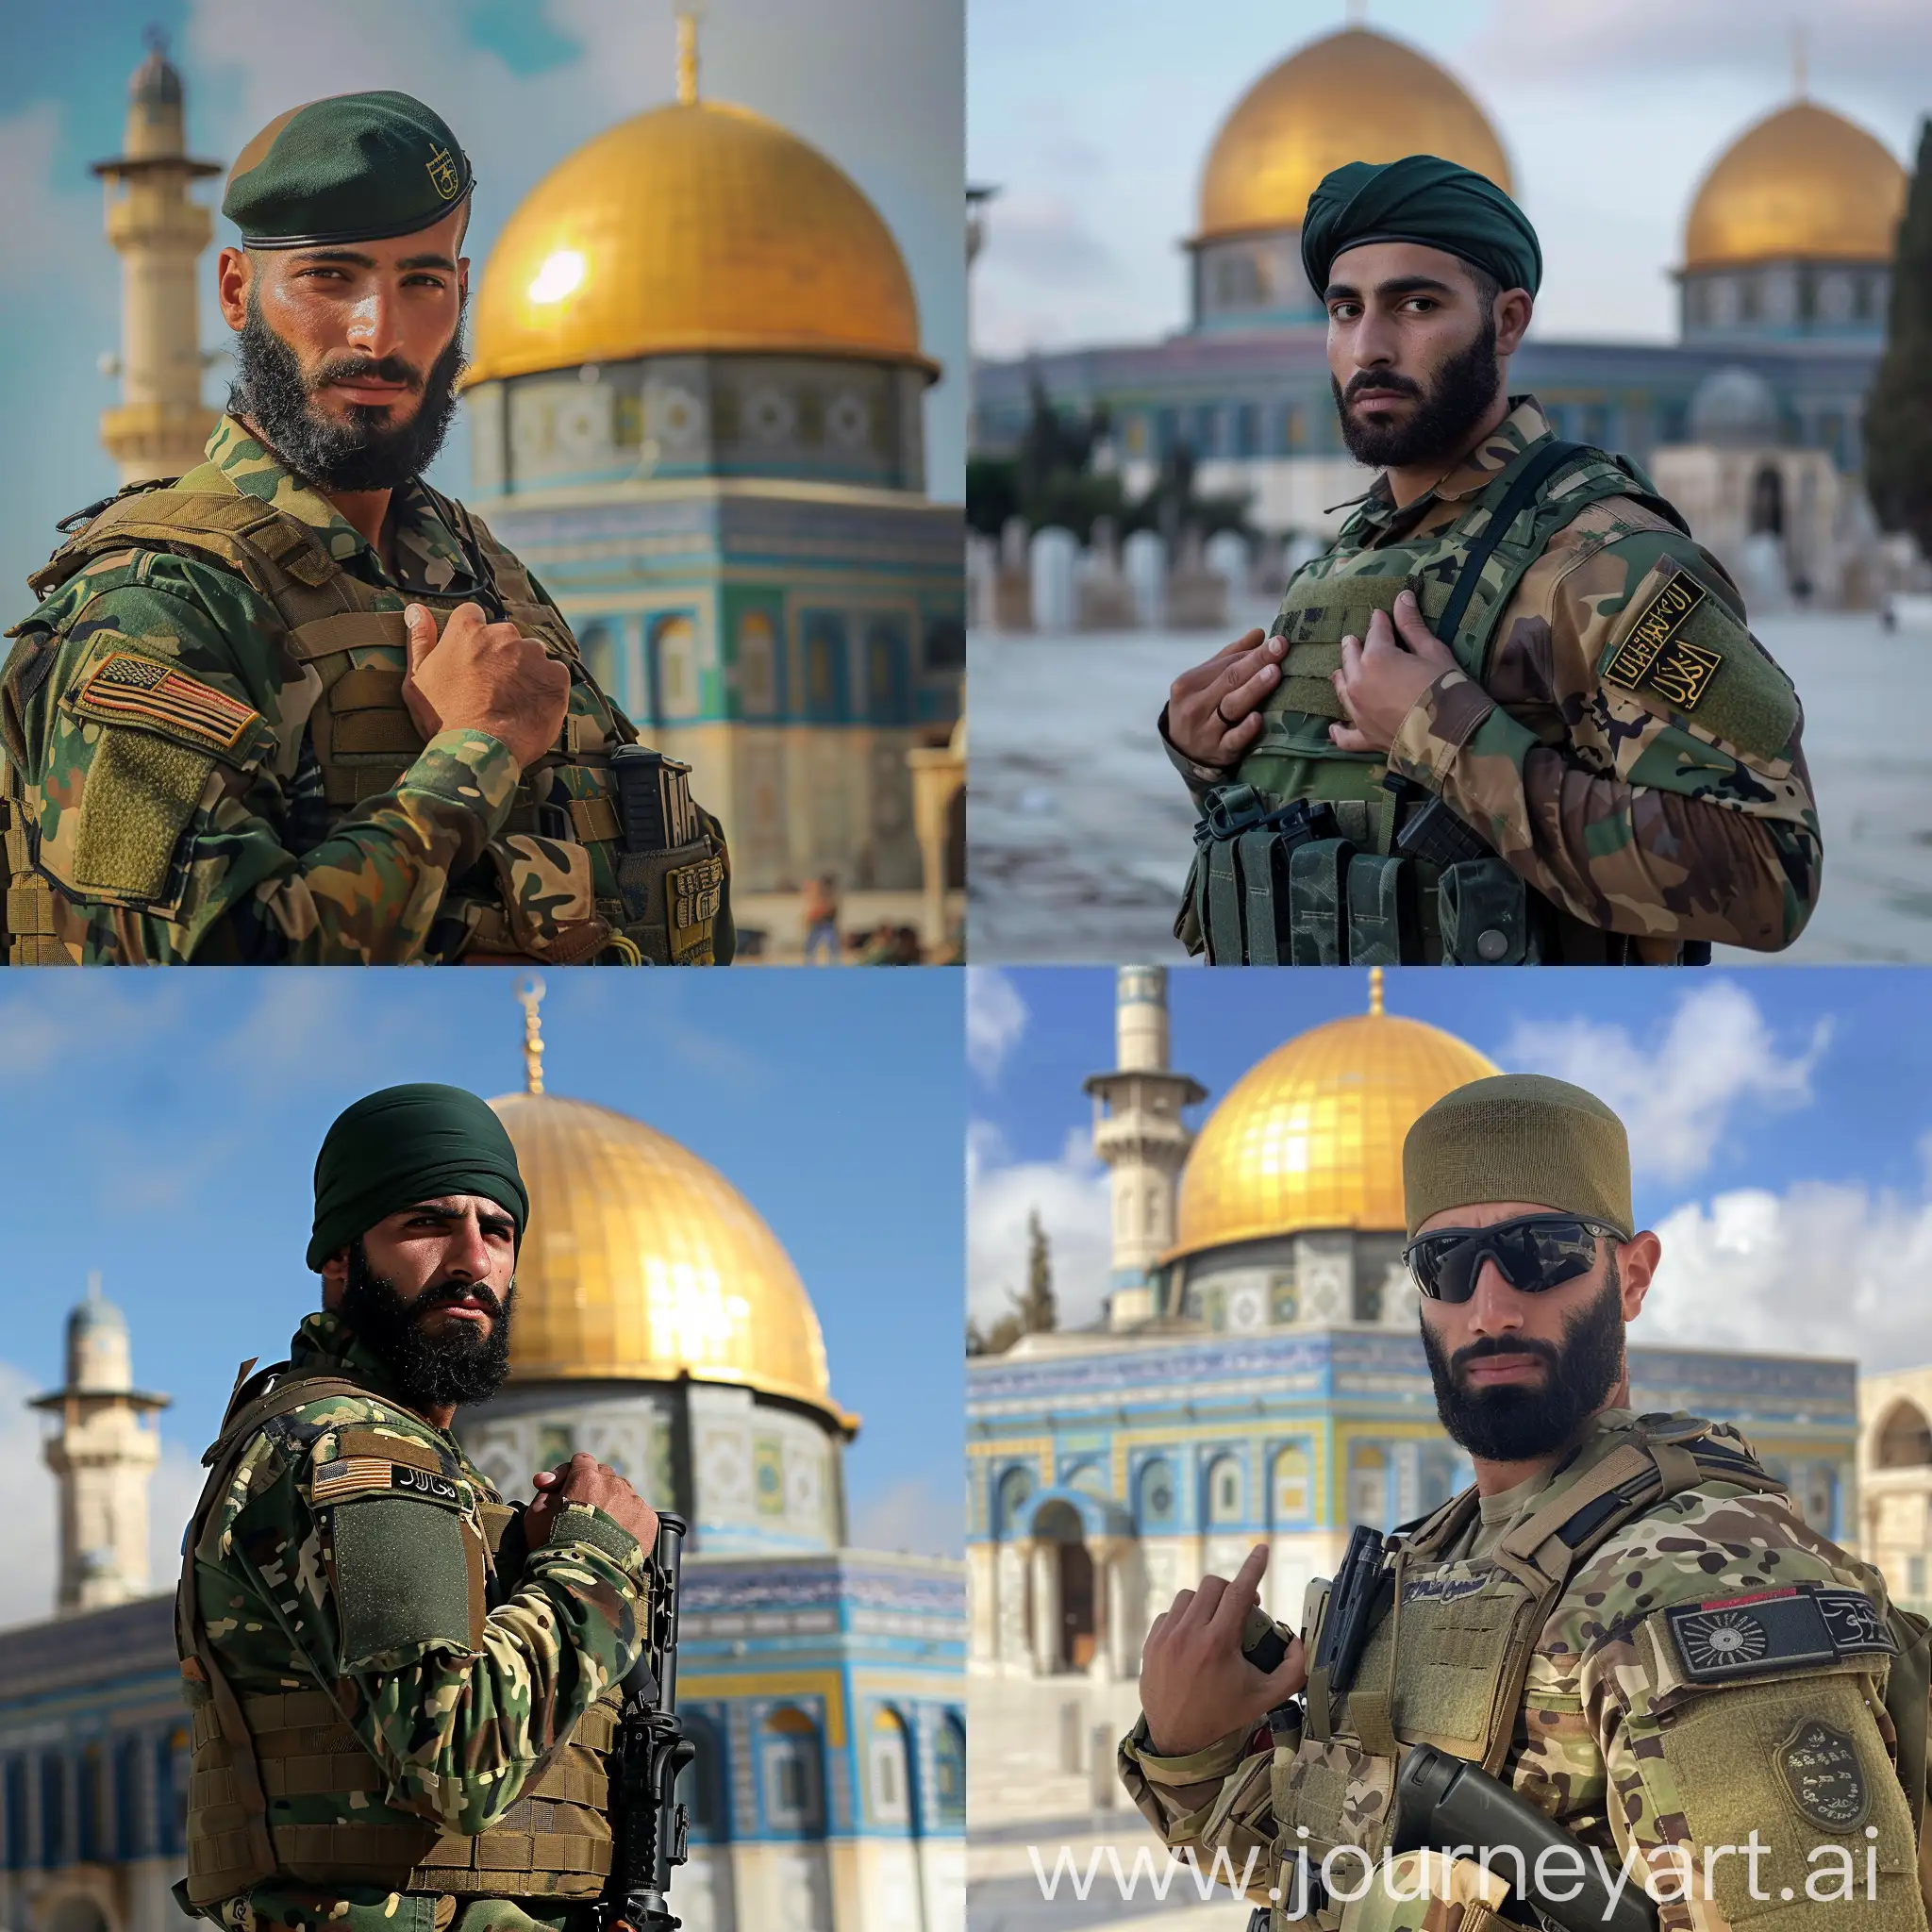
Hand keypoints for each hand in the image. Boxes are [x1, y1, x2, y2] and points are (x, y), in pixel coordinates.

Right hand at [403, 600, 571, 769]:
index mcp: (467, 631)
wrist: (478, 751)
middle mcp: (503, 635)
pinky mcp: (555, 676)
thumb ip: (419, 641)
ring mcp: (532, 655)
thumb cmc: (442, 719)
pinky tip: (531, 707)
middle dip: (501, 655)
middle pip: (505, 636)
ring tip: (513, 699)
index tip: (472, 658)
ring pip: (532, 654)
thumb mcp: (417, 679)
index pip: (472, 615)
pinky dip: (546, 688)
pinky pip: (554, 675)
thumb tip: (416, 610)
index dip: (472, 637)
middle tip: (492, 687)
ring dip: (525, 670)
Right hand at [525, 1452, 659, 1554]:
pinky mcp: (649, 1520)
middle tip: (583, 1513)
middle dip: (593, 1489)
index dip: (571, 1474)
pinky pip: (639, 1513)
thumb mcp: (535, 1514)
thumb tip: (556, 1484)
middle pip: (605, 1477)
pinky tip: (617, 1538)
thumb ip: (547, 1491)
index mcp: (586, 1477)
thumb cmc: (554, 1546)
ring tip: (601, 1531)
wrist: (583, 1576)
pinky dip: (630, 1522)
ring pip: (624, 1495)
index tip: (563, 1490)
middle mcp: (614, 1483)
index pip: (582, 1461)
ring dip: (613, 1505)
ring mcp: (634, 1501)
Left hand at [1140, 1543, 1306, 1758]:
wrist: (1177, 1736)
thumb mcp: (1265, 1698)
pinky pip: (1172, 1611)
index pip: (1239, 1591)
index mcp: (1218, 1643)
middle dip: (1232, 1592)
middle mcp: (1190, 1633)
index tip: (1262, 1549)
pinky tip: (1194, 1638)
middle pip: (1214, 1586)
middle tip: (1242, 1612)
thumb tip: (1299, 1641)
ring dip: (1208, 1603)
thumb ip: (1293, 1671)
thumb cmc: (1224, 1715)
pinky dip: (1186, 1617)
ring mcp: (1166, 1635)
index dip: (1253, 1567)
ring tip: (1216, 1625)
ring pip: (1190, 1595)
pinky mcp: (1151, 1640)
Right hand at [1166, 629, 1284, 765]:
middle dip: (1256, 662)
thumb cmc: (1200, 708)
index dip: (1252, 653)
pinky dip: (1245, 730)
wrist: (1184, 751)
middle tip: (1280, 647)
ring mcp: (1205, 731)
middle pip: (1229, 680)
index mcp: (1188, 684)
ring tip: (1274, 673)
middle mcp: (1194, 706)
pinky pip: (1233, 740)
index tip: (1278, 641)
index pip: (1224, 665)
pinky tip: (1258, 718)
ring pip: (1231, 706)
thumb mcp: (1205, 683)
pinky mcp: (1218, 752)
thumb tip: (1259, 633)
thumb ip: (1230, 657)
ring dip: (1254, 689)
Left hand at [1329, 588, 1458, 754]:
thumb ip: (1412, 625)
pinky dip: (1339, 731)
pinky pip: (1345, 736)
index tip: (1380, 615)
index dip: (1379, 622)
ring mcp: (1358, 712)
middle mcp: (1359, 683)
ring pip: (1342, 689)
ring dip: (1342, 676)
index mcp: (1375, 657)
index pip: (1375, 632)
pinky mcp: (1364, 737)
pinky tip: (1334, 728)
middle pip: (1351, 658)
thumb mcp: (1433, 652)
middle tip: (1354, 640)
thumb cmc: (1447, 688)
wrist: (1452, 736)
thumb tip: (1402, 595)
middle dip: (1354, 646)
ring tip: (1341, 670)